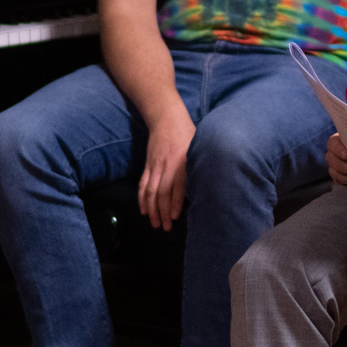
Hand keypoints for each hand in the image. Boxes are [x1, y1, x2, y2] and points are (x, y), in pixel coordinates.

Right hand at [139, 113, 193, 230]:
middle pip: (161, 192)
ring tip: (155, 224)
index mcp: (182, 162)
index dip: (175, 202)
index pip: (177, 186)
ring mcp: (155, 165)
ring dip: (152, 209)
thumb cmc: (188, 134)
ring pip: (150, 191)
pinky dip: (142, 199)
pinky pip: (143, 184)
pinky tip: (144, 210)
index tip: (175, 216)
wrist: (167, 118)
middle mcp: (167, 165)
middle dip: (163, 212)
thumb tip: (204, 187)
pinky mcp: (148, 165)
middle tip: (166, 227)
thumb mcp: (198, 147)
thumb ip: (198, 166)